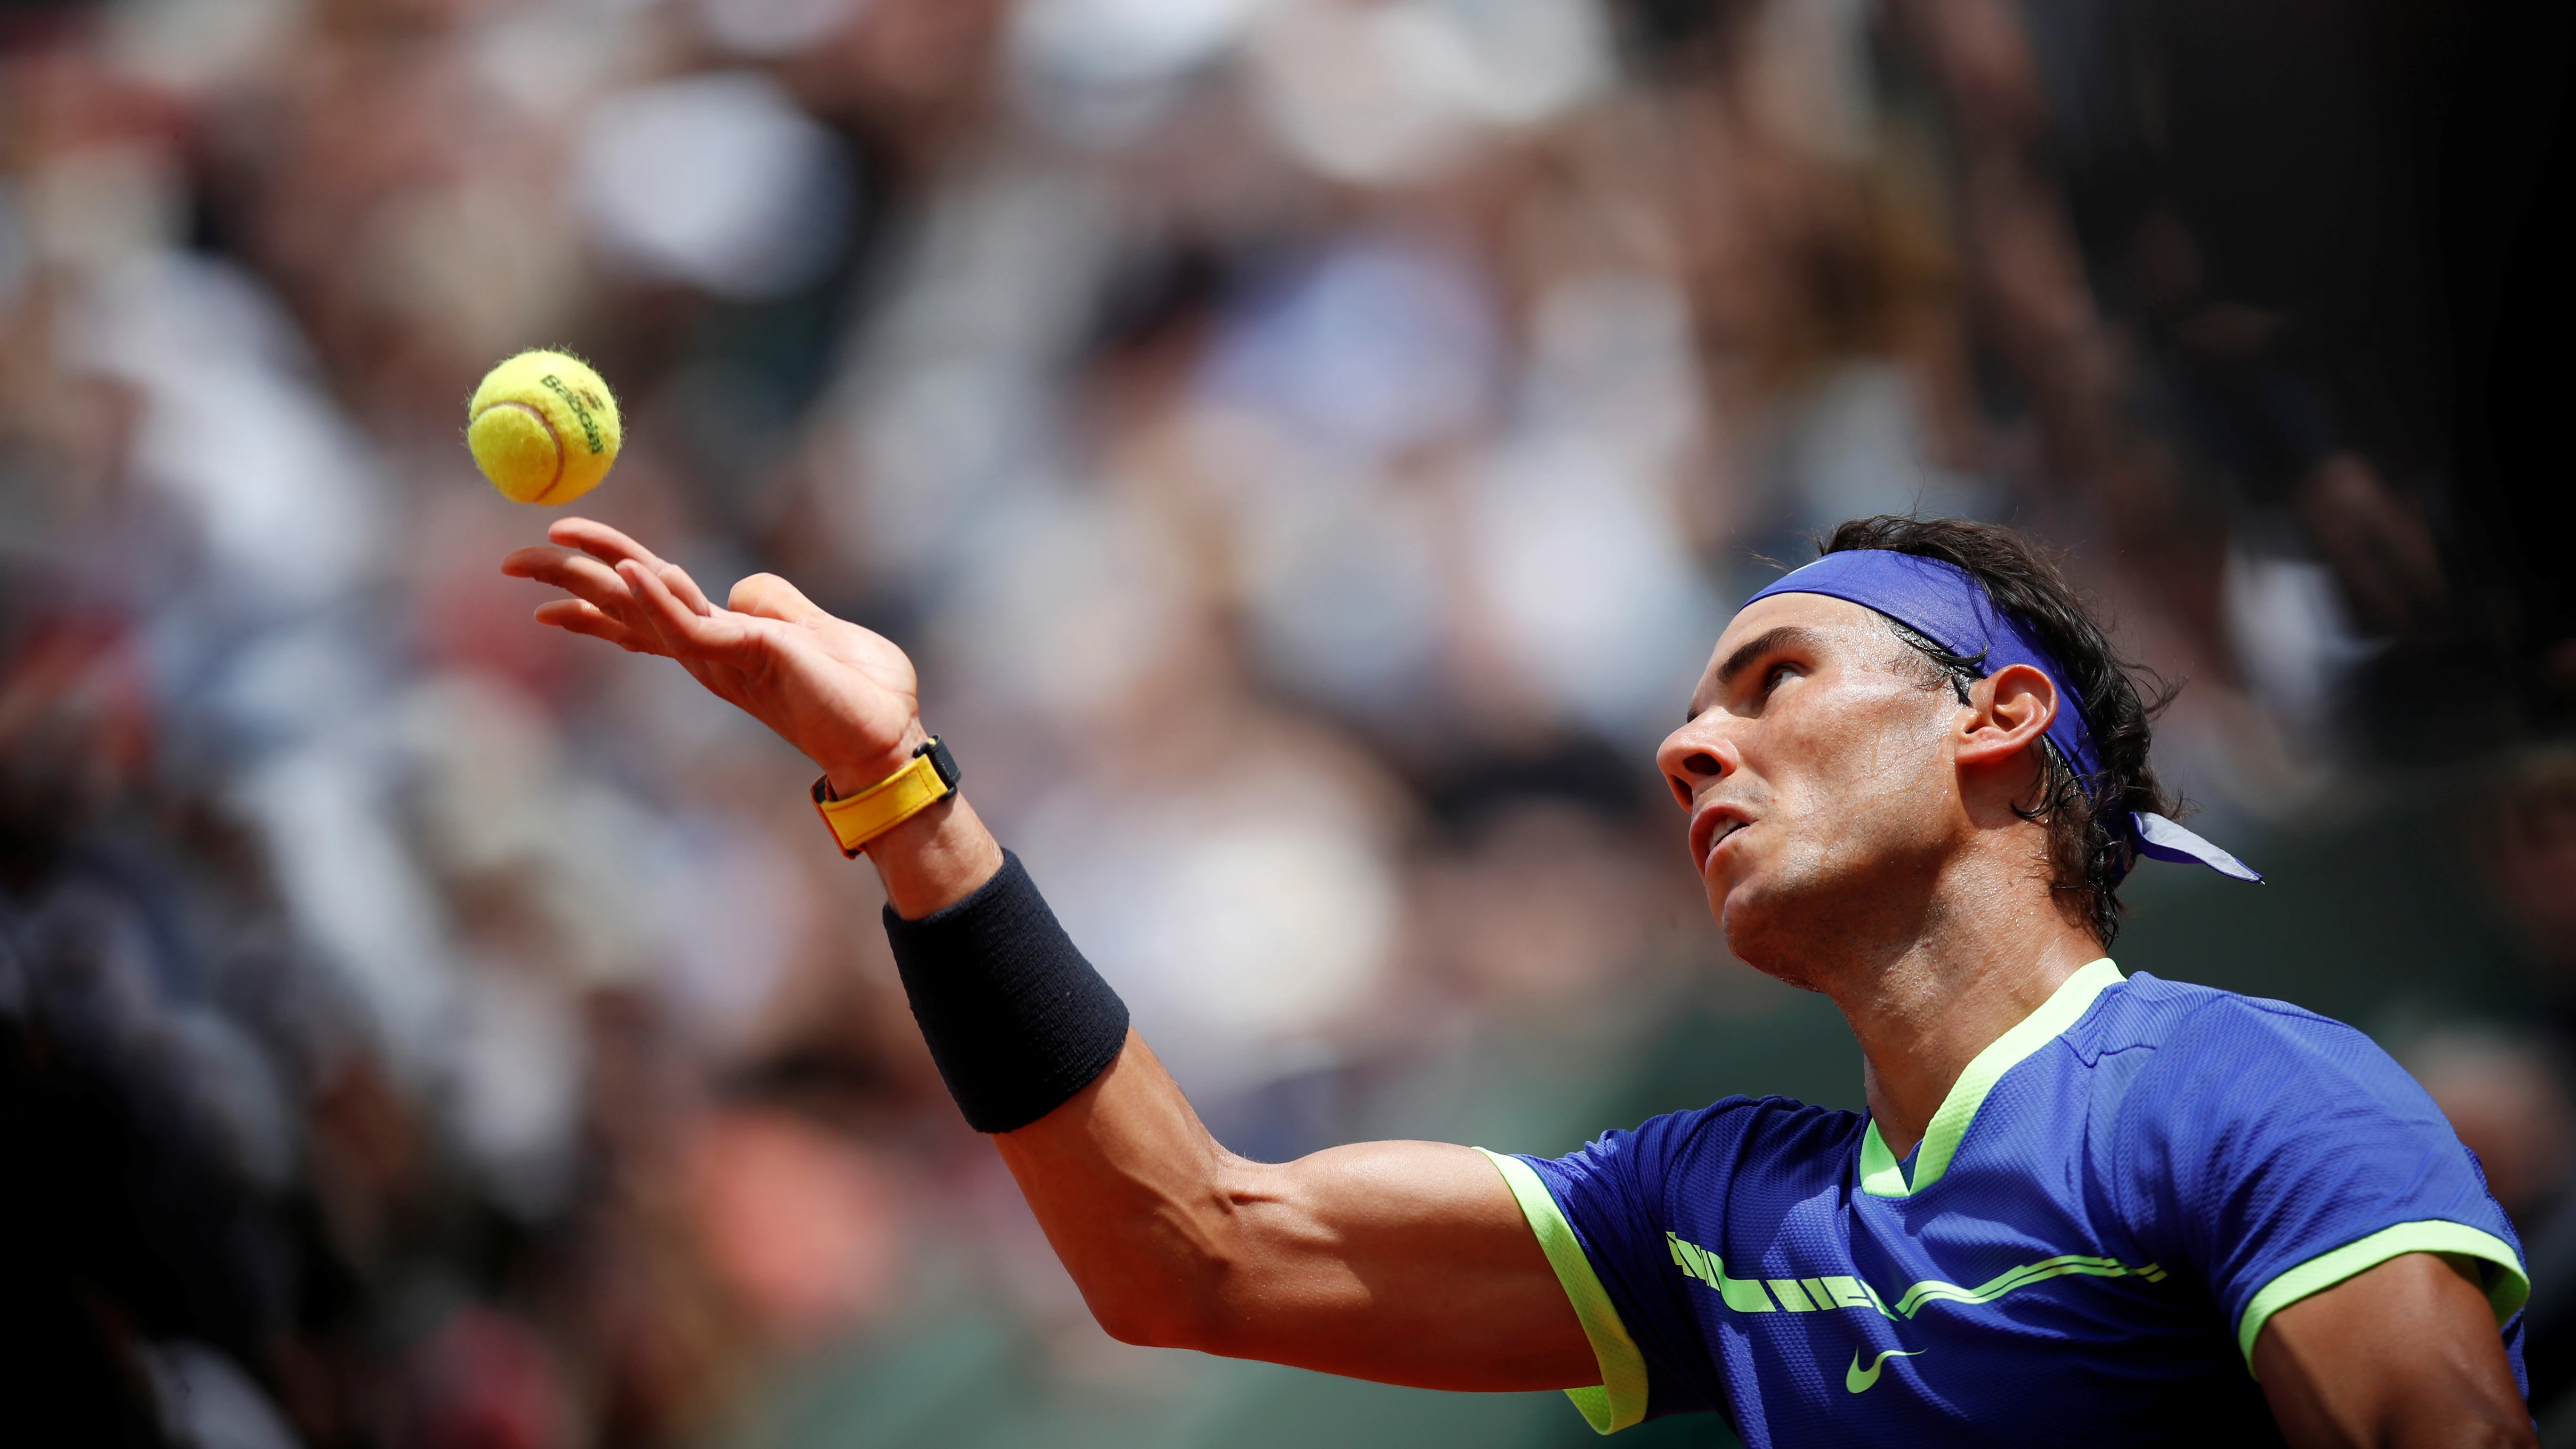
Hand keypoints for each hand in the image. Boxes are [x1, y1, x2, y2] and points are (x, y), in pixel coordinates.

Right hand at [502, 518, 923, 792]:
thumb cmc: (860, 692)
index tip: (549, 573)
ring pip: (643, 609)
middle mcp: (709, 653)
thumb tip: (740, 589)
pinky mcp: (745, 656)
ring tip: (548, 547)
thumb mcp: (815, 629)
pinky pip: (689, 624)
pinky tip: (631, 572)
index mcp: (720, 642)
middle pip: (625, 606)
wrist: (891, 740)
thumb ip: (772, 604)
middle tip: (510, 561)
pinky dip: (658, 597)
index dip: (597, 590)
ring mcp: (722, 656)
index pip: (645, 611)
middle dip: (567, 581)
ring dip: (594, 577)